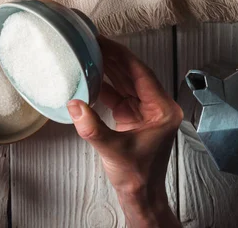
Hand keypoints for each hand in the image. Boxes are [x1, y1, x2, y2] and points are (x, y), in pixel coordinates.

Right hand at [67, 36, 181, 227]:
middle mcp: (156, 106)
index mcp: (163, 109)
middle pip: (132, 73)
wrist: (140, 194)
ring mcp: (143, 111)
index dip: (121, 55)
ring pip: (124, 82)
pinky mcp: (131, 117)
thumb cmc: (137, 176)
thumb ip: (92, 127)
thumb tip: (74, 105)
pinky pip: (117, 94)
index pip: (141, 73)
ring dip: (107, 69)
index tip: (105, 42)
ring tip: (89, 54)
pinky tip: (89, 78)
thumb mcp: (113, 150)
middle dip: (112, 58)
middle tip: (93, 43)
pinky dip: (103, 86)